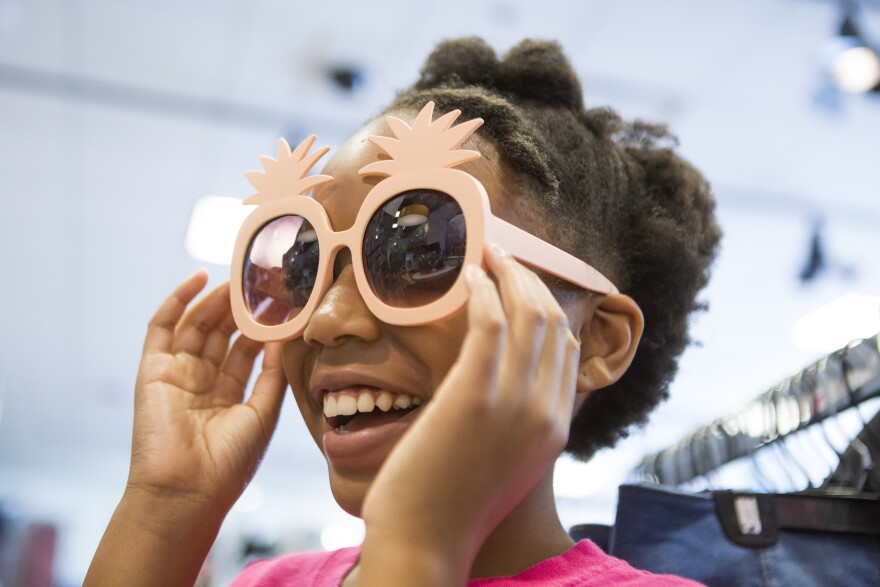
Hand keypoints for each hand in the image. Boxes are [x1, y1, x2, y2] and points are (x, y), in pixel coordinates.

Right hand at [129, 270, 286, 509]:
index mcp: (228, 396)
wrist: (186, 492)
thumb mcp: (263, 414)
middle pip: (221, 333)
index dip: (262, 326)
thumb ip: (272, 374)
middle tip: (260, 280)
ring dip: (216, 300)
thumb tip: (283, 336)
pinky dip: (178, 301)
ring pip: (196, 325)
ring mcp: (176, 375)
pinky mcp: (152, 370)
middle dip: (239, 307)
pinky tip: (200, 279)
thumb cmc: (230, 462)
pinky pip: (162, 328)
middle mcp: (201, 382)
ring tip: (239, 278)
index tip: (283, 301)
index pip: (246, 350)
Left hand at [360, 244, 580, 569]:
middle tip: (503, 257)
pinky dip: (483, 290)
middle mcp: (546, 412)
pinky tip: (468, 276)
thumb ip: (513, 421)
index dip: (548, 308)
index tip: (522, 285)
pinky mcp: (475, 395)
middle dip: (530, 280)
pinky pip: (491, 322)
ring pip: (529, 313)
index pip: (569, 350)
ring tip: (487, 254)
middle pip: (554, 323)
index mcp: (555, 429)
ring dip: (509, 273)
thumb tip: (498, 381)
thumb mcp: (501, 463)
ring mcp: (515, 403)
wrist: (424, 545)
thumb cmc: (450, 505)